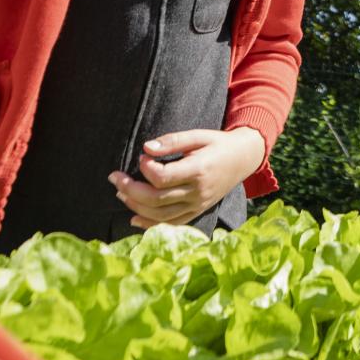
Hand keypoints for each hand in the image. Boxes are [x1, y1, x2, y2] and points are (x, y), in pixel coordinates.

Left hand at [110, 126, 264, 228]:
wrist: (244, 158)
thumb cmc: (218, 144)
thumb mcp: (198, 135)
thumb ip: (172, 141)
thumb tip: (146, 147)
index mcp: (198, 170)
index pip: (162, 177)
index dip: (145, 168)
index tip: (142, 157)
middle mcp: (198, 192)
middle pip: (157, 198)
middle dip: (130, 189)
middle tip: (115, 177)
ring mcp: (198, 204)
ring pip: (161, 214)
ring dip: (136, 206)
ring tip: (120, 193)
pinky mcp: (197, 211)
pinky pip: (172, 223)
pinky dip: (151, 224)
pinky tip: (134, 218)